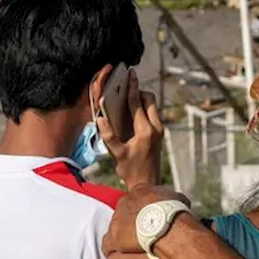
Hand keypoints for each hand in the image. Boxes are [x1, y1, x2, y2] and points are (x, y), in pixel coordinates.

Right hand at [98, 70, 163, 189]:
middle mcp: (155, 127)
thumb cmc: (131, 170)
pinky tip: (131, 114)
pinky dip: (143, 109)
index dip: (132, 87)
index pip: (137, 103)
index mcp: (145, 130)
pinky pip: (152, 113)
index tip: (130, 74)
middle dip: (138, 91)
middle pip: (149, 99)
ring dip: (141, 100)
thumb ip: (108, 136)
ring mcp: (159, 130)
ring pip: (152, 106)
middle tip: (125, 89)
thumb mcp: (117, 154)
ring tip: (126, 100)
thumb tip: (99, 119)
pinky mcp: (159, 134)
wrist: (148, 184)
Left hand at [103, 184, 188, 253]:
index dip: (141, 209)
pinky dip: (111, 249)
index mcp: (139, 191)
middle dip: (130, 222)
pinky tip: (117, 254)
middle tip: (141, 232)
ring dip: (122, 235)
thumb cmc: (174, 212)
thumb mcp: (177, 198)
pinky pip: (107, 244)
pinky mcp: (113, 238)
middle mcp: (125, 202)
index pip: (136, 199)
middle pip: (124, 212)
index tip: (147, 217)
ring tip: (132, 245)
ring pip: (115, 227)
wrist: (166, 226)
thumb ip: (171, 198)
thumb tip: (175, 202)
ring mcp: (117, 220)